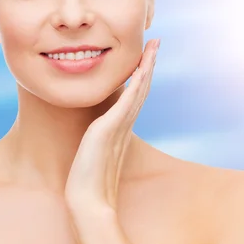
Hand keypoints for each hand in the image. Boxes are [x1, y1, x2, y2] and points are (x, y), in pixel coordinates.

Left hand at [65, 39, 159, 212]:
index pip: (134, 94)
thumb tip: (94, 133)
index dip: (141, 74)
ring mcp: (119, 126)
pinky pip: (126, 100)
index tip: (145, 56)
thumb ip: (98, 139)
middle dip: (148, 63)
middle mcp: (123, 124)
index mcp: (119, 127)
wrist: (88, 201)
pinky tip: (140, 68)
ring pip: (138, 90)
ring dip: (146, 67)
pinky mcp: (109, 128)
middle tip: (155, 43)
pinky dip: (135, 83)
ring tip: (153, 47)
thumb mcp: (93, 151)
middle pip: (141, 87)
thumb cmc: (88, 180)